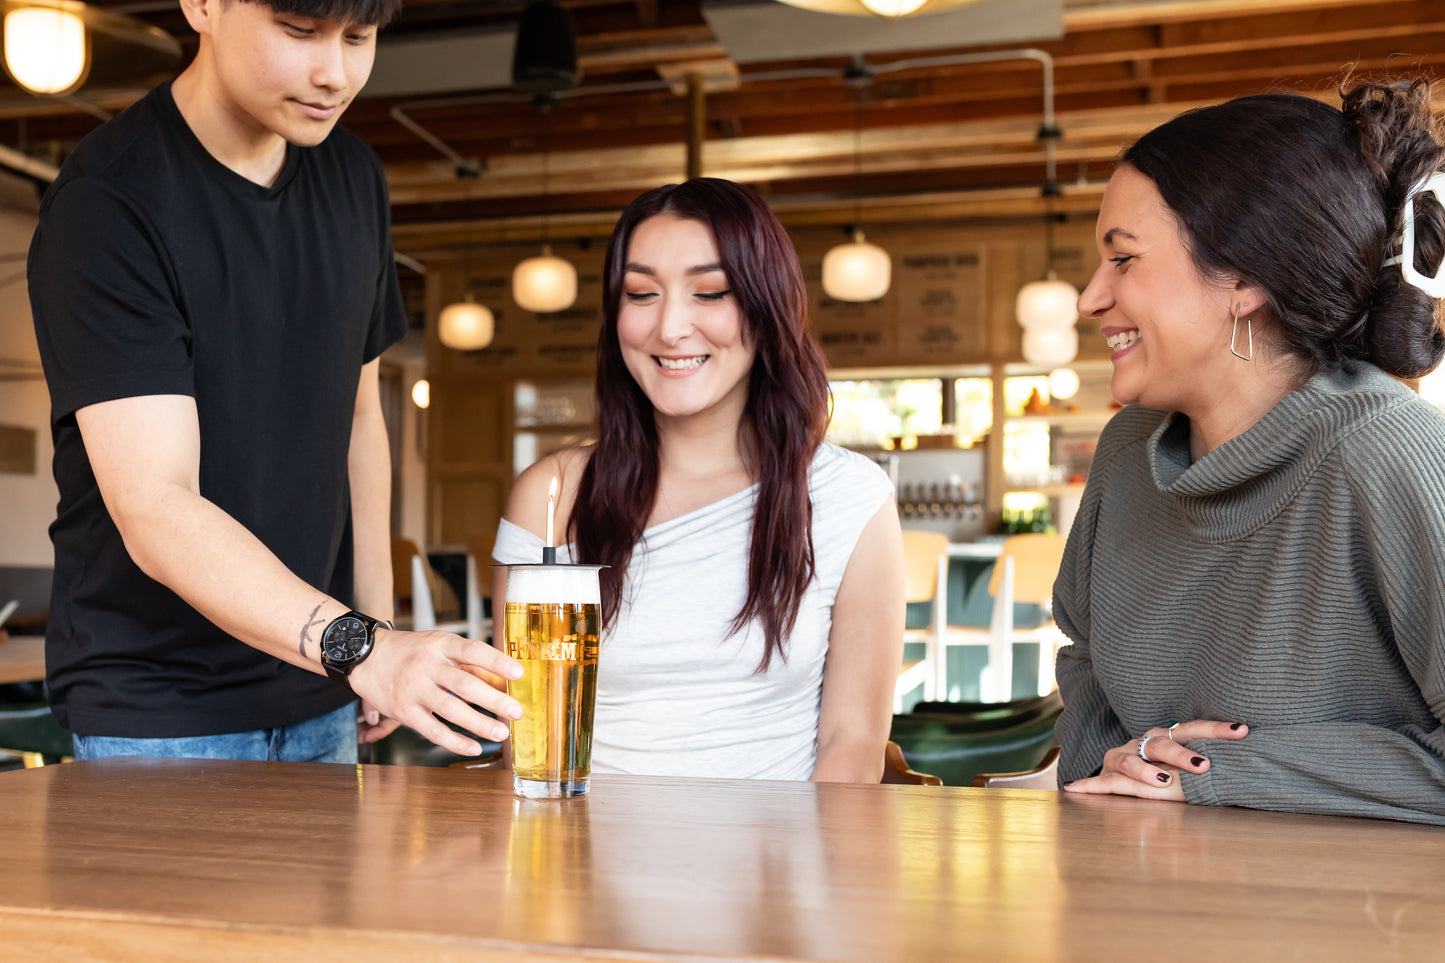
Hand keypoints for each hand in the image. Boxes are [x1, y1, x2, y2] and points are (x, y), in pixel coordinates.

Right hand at [348, 628, 523, 755]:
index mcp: (440, 644)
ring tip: (501, 732)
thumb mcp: (438, 645)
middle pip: (465, 684)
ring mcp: (414, 689)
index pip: (473, 651)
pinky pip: (433, 730)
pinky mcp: (403, 710)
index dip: (497, 662)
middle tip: (517, 711)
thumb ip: (467, 662)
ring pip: (451, 709)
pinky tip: (473, 747)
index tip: (519, 673)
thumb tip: (501, 680)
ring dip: (479, 723)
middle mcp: (427, 665)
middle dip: (494, 700)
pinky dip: (455, 741)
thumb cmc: (411, 651)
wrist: (366, 656)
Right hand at [1063, 719, 1249, 801]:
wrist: (1133, 771)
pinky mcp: (1109, 771)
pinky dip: (1088, 786)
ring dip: (1146, 772)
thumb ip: (1218, 762)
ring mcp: (1125, 754)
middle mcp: (1146, 740)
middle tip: (1203, 765)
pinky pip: (1102, 781)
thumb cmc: (1175, 771)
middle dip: (1182, 754)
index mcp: (1171, 734)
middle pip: (1163, 743)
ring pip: (1131, 761)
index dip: (1218, 729)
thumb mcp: (1195, 767)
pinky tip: (1076, 788)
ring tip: (1161, 782)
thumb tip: (1258, 757)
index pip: (1196, 728)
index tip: (1242, 730)